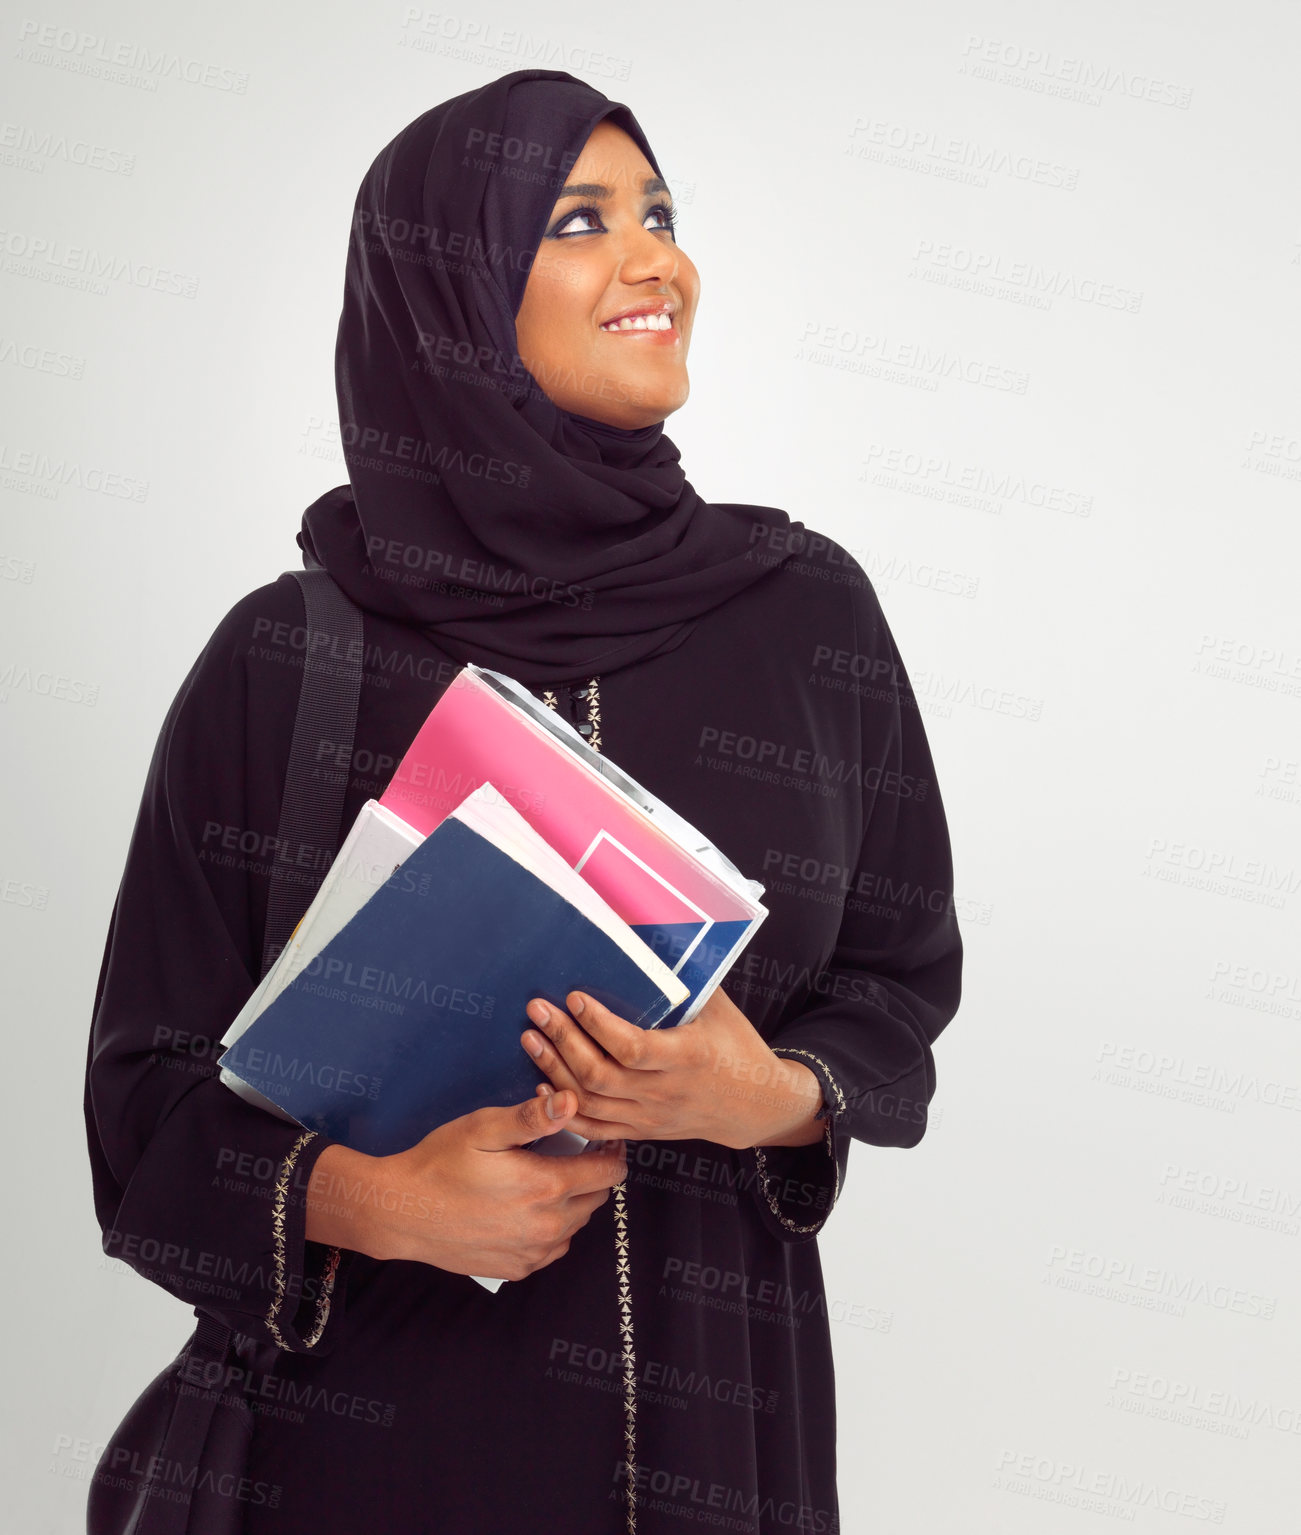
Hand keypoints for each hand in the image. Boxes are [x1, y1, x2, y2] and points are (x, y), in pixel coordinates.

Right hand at [306, 1090, 626, 1281]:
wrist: (401, 1212)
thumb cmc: (441, 1163)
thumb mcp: (484, 1128)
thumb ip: (533, 1117)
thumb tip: (572, 1102)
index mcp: (548, 1188)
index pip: (609, 1173)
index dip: (611, 1152)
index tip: (599, 1139)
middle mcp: (548, 1227)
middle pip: (597, 1198)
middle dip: (591, 1174)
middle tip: (568, 1153)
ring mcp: (533, 1253)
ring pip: (577, 1224)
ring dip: (573, 1201)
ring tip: (545, 1178)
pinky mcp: (516, 1269)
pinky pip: (553, 1247)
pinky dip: (552, 1227)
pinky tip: (527, 1208)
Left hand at [520, 987, 825, 1149]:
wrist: (758, 1105)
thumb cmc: (738, 1047)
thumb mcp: (719, 1009)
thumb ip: (686, 982)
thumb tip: (651, 938)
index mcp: (687, 1058)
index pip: (632, 1047)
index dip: (598, 1024)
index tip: (575, 996)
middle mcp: (664, 1092)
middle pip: (600, 1074)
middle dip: (562, 1041)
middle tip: (538, 1010)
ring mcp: (650, 1116)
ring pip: (589, 1101)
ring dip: (554, 1069)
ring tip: (531, 1038)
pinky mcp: (642, 1131)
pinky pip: (594, 1127)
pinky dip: (564, 1106)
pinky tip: (542, 1083)